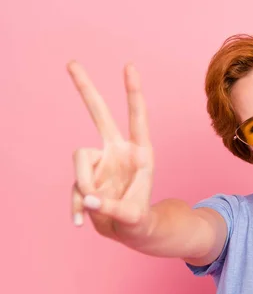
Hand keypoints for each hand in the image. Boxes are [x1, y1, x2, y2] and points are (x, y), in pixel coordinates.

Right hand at [68, 61, 154, 241]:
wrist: (128, 231)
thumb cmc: (138, 219)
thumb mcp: (132, 216)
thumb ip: (111, 208)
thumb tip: (89, 200)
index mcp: (140, 152)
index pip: (137, 117)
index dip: (132, 93)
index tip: (128, 66)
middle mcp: (118, 151)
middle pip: (99, 114)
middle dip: (86, 89)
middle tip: (71, 62)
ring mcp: (100, 161)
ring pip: (79, 159)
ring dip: (84, 184)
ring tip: (95, 206)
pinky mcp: (85, 174)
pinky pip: (74, 184)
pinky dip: (77, 205)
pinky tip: (82, 221)